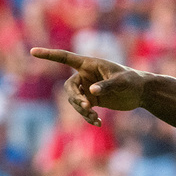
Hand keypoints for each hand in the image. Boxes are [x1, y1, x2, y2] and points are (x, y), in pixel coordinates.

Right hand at [30, 48, 144, 125]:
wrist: (142, 92)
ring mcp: (87, 89)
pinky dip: (88, 117)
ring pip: (75, 101)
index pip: (65, 58)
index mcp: (89, 64)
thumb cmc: (133, 81)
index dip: (49, 55)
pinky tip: (98, 123)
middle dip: (75, 98)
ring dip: (82, 110)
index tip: (33, 51)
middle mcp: (85, 76)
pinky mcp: (93, 100)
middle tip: (86, 106)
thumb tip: (90, 92)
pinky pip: (83, 109)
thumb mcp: (122, 82)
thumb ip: (107, 86)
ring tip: (95, 117)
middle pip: (69, 87)